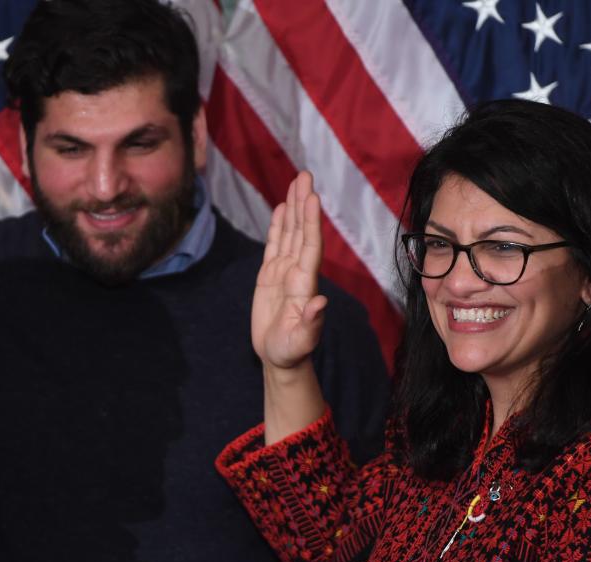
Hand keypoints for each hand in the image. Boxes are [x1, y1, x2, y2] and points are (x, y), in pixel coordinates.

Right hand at [251, 172, 327, 371]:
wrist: (280, 358)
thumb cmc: (291, 352)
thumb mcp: (301, 341)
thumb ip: (311, 322)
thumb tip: (320, 302)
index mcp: (304, 283)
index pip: (309, 246)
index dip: (310, 222)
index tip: (312, 197)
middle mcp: (297, 272)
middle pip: (300, 231)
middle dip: (303, 203)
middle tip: (304, 175)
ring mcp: (284, 272)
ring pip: (289, 233)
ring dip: (293, 208)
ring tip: (296, 182)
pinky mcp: (270, 277)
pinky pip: (274, 245)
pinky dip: (277, 226)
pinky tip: (280, 208)